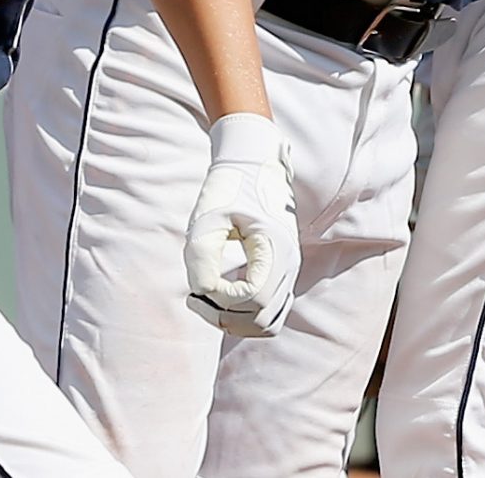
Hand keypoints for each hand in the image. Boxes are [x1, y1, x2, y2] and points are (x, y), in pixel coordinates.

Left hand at [183, 112, 298, 338]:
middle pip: (261, 320)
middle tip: (194, 297)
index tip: (195, 287)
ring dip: (235, 321)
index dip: (220, 303)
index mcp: (276, 248)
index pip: (253, 301)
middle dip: (223, 317)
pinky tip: (220, 293)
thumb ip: (202, 258)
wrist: (253, 162)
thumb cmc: (229, 186)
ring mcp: (289, 270)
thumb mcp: (207, 218)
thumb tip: (203, 293)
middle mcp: (289, 264)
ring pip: (268, 322)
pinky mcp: (281, 272)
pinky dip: (245, 314)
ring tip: (206, 299)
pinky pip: (269, 310)